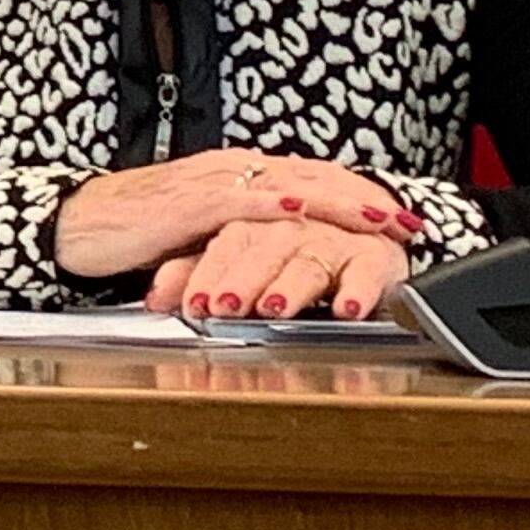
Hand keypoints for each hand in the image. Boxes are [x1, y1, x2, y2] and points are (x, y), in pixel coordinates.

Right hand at [53, 151, 422, 281]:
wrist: (75, 224)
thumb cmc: (130, 232)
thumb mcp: (199, 238)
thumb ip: (238, 239)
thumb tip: (276, 260)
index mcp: (236, 177)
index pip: (311, 180)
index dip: (356, 197)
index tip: (395, 218)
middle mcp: (233, 170)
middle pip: (315, 176)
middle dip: (365, 198)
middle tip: (408, 220)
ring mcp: (215, 181)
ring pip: (291, 183)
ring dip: (339, 202)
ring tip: (378, 218)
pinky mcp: (191, 200)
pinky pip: (246, 200)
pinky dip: (280, 204)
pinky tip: (307, 211)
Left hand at [150, 216, 413, 322]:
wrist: (361, 227)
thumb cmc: (289, 248)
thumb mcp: (236, 257)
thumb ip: (195, 273)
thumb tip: (156, 298)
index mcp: (254, 221)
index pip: (225, 244)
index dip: (208, 274)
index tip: (193, 304)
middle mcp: (292, 228)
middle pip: (263, 250)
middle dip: (242, 280)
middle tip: (226, 306)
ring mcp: (333, 240)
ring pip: (308, 261)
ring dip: (289, 285)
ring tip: (275, 306)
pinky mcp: (374, 256)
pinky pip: (366, 273)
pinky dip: (357, 290)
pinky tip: (346, 307)